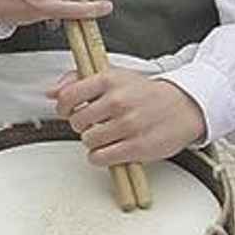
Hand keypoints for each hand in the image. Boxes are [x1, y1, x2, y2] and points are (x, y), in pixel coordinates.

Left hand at [47, 68, 206, 165]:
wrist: (183, 107)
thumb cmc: (145, 93)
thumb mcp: (113, 76)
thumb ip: (77, 80)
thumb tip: (51, 92)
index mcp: (109, 80)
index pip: (68, 96)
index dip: (63, 107)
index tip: (68, 111)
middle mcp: (118, 101)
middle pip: (77, 121)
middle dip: (82, 124)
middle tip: (95, 122)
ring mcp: (128, 125)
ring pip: (88, 141)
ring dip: (93, 141)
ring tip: (106, 134)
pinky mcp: (137, 147)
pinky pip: (100, 158)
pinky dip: (100, 156)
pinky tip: (109, 148)